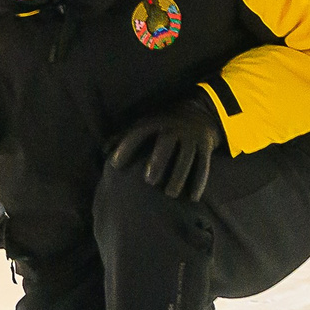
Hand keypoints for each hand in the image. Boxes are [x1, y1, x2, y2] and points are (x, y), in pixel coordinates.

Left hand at [108, 89, 222, 200]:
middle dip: (158, 160)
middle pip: (166, 143)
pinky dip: (199, 182)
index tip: (115, 164)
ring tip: (170, 193)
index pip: (139, 133)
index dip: (126, 147)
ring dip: (179, 175)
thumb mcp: (145, 123)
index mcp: (155, 122)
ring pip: (187, 156)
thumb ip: (124, 137)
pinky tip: (192, 198)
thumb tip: (103, 151)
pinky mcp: (206, 146)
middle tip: (149, 180)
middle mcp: (174, 128)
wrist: (199, 111)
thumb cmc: (163, 124)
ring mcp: (191, 137)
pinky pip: (204, 165)